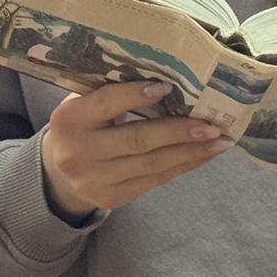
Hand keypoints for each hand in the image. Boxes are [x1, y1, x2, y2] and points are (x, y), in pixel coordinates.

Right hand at [42, 81, 232, 219]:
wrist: (57, 172)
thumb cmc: (81, 125)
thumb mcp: (83, 104)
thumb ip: (112, 92)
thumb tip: (168, 78)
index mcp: (69, 119)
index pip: (107, 104)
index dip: (137, 96)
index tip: (168, 87)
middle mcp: (78, 152)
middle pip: (137, 140)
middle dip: (178, 132)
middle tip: (210, 124)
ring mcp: (96, 180)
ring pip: (152, 165)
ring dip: (190, 152)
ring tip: (219, 141)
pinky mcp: (113, 197)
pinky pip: (155, 181)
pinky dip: (182, 166)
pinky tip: (202, 155)